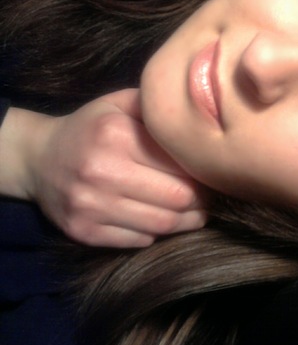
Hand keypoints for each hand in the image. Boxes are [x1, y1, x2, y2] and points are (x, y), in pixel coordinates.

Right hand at [0, 90, 207, 246]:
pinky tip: (162, 220)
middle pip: (176, 199)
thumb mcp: (117, 103)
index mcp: (116, 135)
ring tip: (196, 212)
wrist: (38, 158)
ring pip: (161, 225)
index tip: (212, 174)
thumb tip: (197, 116)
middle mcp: (102, 172)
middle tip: (210, 197)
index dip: (202, 172)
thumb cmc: (89, 127)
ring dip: (186, 222)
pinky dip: (156, 233)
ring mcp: (90, 206)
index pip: (179, 164)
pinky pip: (138, 240)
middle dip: (201, 200)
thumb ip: (154, 105)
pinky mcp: (84, 232)